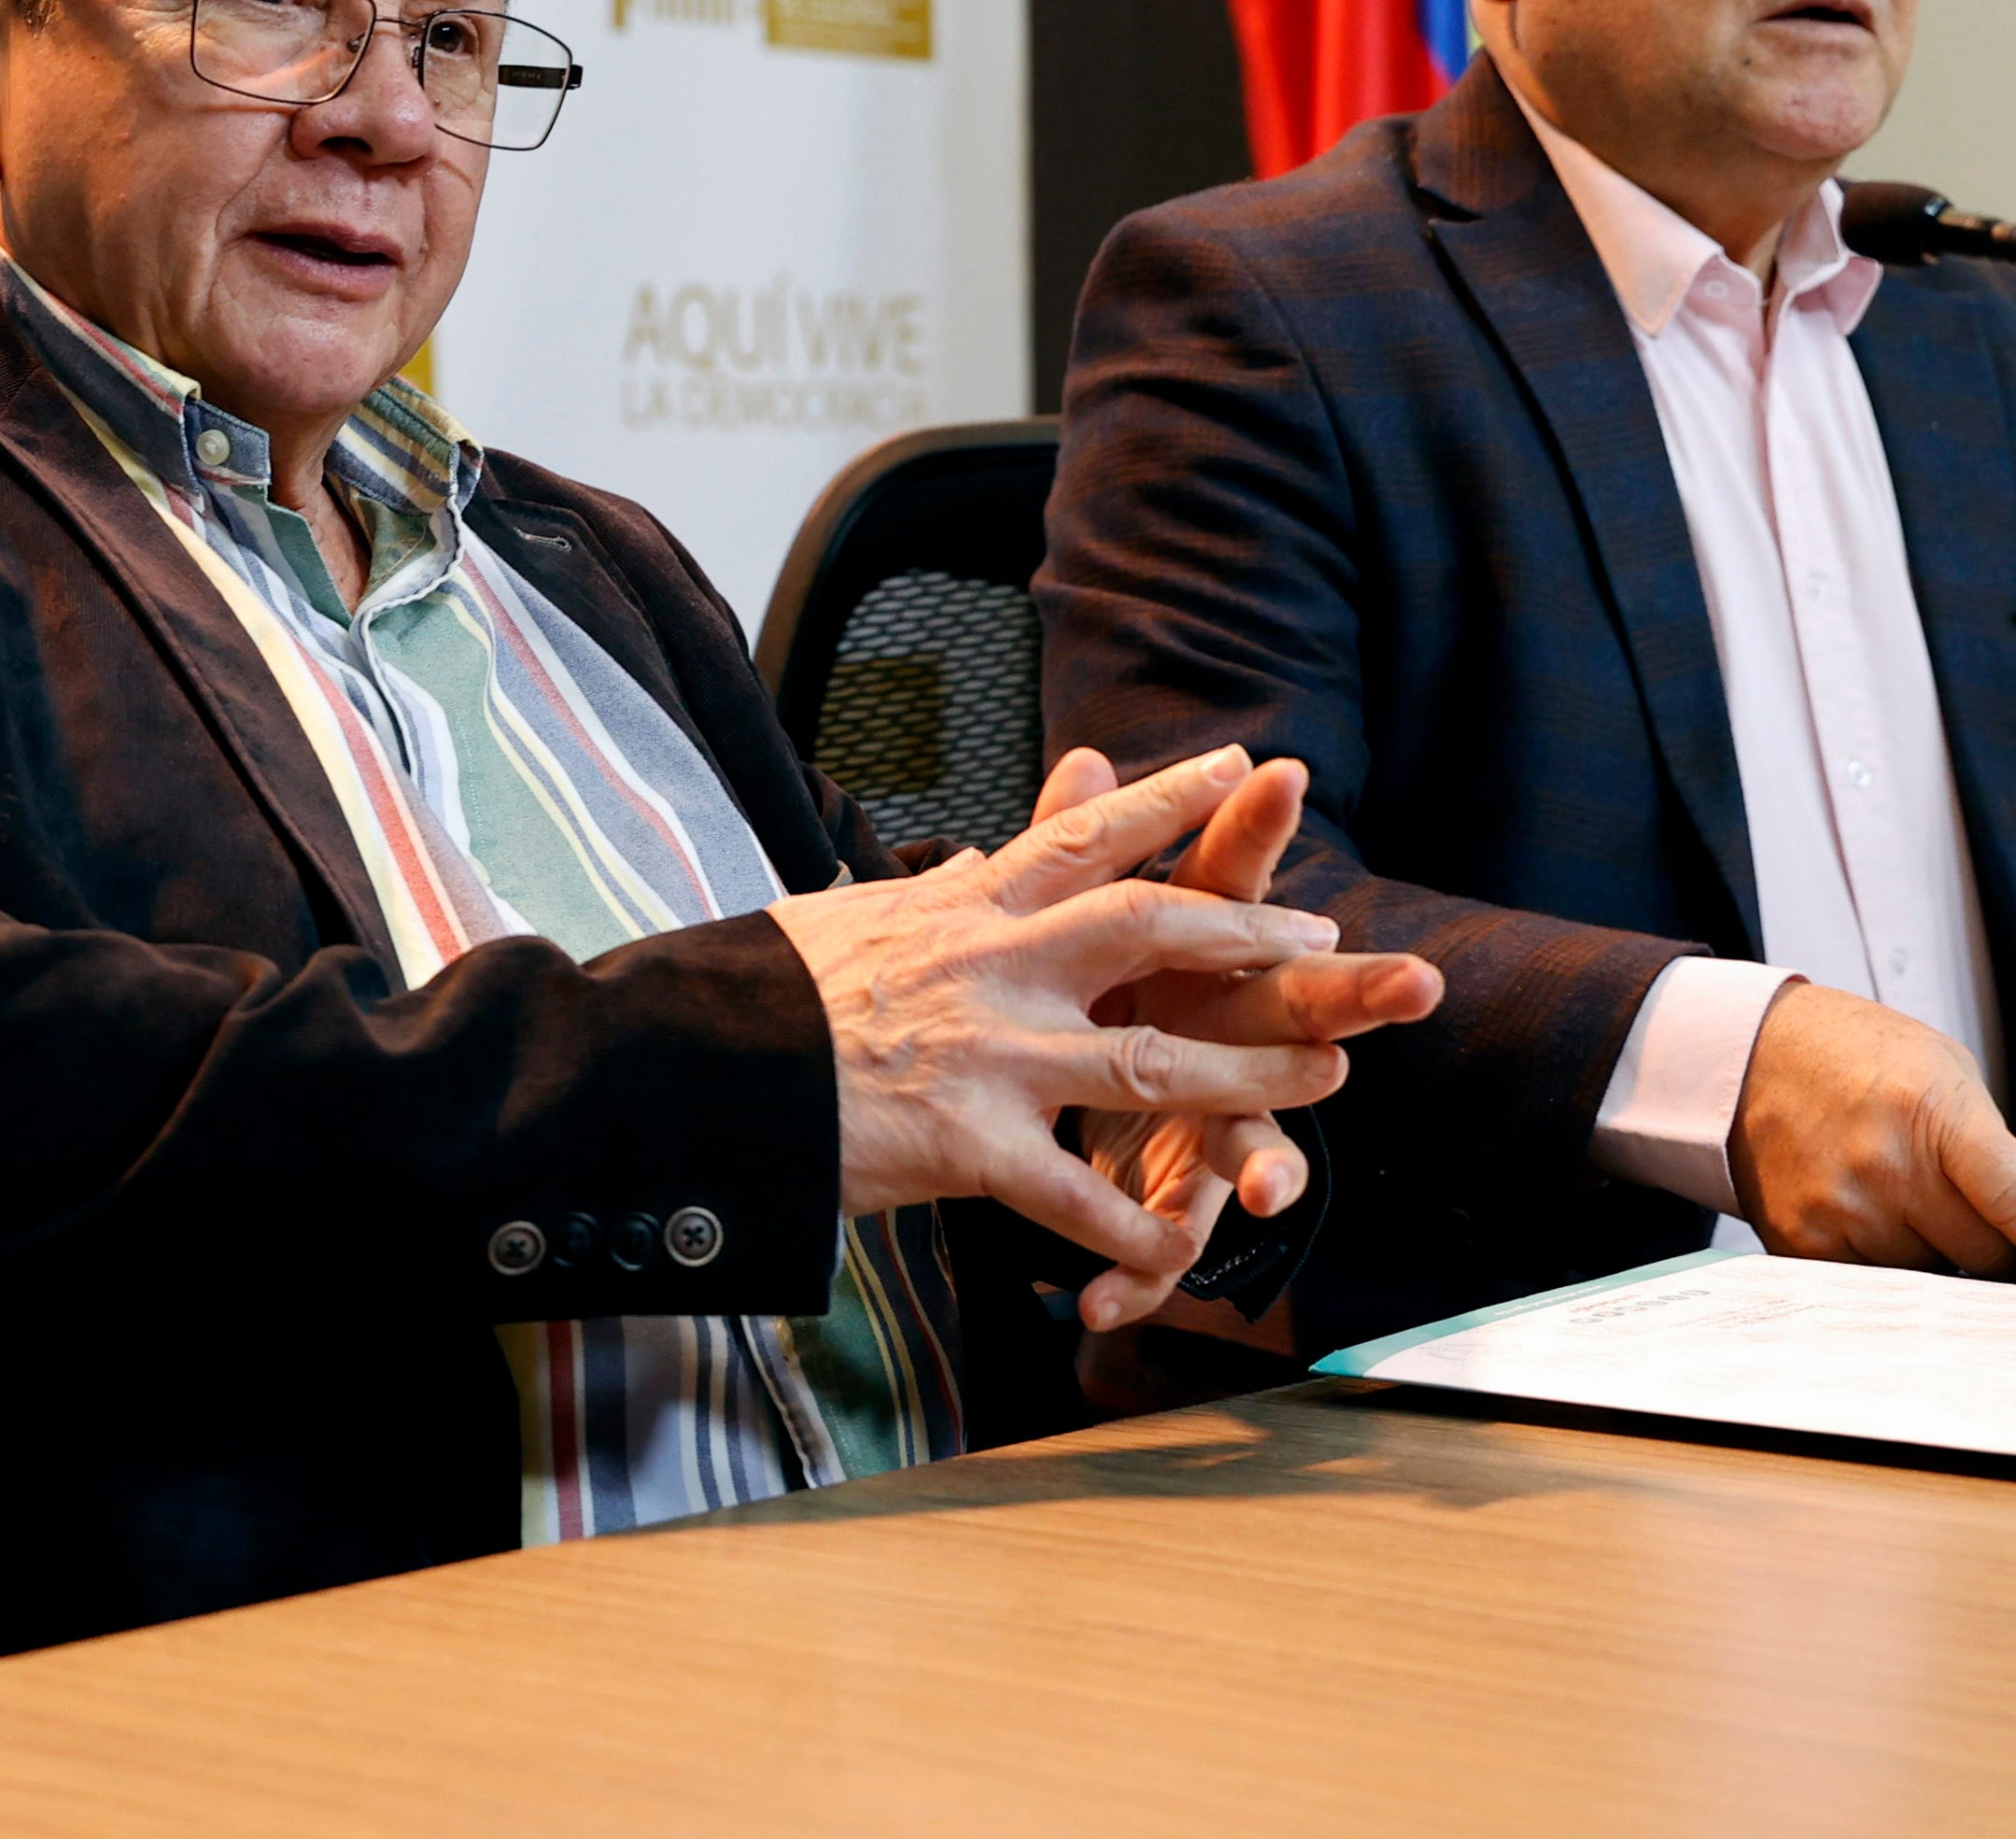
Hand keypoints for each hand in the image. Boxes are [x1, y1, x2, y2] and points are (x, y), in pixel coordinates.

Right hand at [765, 746, 1428, 1284]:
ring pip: (1150, 1062)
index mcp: (965, 907)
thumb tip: (993, 855)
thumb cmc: (763, 995)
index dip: (1170, 797)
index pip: (1086, 833)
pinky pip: (1072, 1195)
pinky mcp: (965, 1147)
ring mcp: (988, 1056)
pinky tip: (1184, 1251)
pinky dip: (1132, 1231)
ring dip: (1250, 1077)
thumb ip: (945, 891)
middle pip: (1149, 927)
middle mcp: (992, 966)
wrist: (686, 1069)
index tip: (1242, 764)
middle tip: (1324, 936)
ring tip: (1329, 1081)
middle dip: (1249, 933)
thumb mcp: (855, 911)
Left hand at [1035, 748, 1442, 1330]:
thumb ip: (1087, 850)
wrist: (1102, 1095)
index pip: (1233, 882)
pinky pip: (1164, 1240)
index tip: (1280, 772)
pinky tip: (1104, 1307)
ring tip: (1273, 1191)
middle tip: (1418, 982)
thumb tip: (1083, 758)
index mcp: (1203, 961)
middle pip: (1303, 1006)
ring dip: (1273, 1162)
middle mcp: (1235, 1035)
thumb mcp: (1090, 927)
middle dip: (1360, 995)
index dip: (1257, 826)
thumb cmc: (1120, 998)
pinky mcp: (1179, 1189)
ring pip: (1257, 1138)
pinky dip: (1138, 1275)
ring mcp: (1217, 1116)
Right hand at [1729, 983, 2015, 1279]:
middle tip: (2002, 1236)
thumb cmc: (1858, 1057)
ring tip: (1918, 1209)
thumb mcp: (1943, 1071)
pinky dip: (1891, 1265)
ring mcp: (1841, 1211)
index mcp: (1931, 1112)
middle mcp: (1885, 1167)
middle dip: (2005, 1252)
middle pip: (1986, 1257)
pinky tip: (1878, 1223)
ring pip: (1934, 1280)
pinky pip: (1878, 1283)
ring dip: (1942, 1260)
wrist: (1750, 1056)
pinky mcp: (1802, 1243)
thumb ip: (1990, 1149)